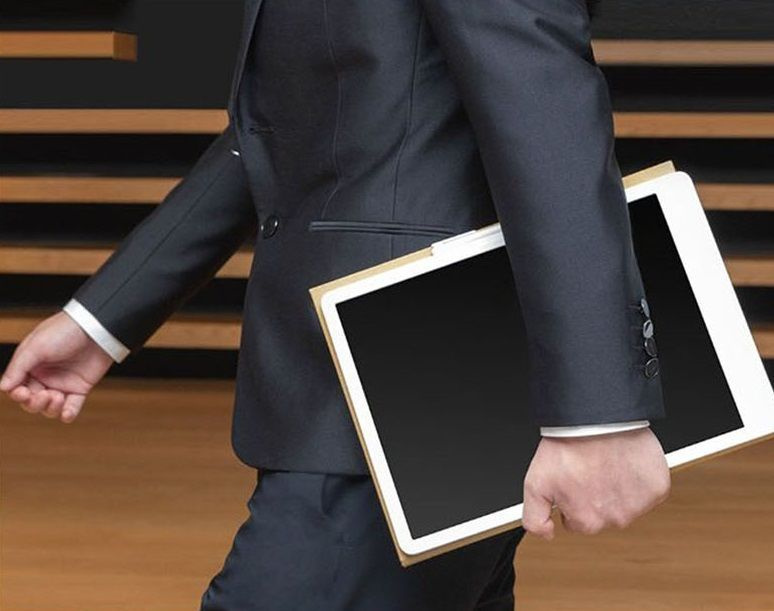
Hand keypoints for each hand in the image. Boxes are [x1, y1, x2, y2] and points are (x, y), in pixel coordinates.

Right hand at [0, 311, 114, 422]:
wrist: (97, 329)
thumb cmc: (65, 331)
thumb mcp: (36, 347)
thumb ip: (18, 367)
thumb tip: (3, 387)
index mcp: (30, 366)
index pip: (16, 388)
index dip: (18, 394)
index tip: (23, 392)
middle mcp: (44, 376)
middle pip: (31, 401)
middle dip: (34, 403)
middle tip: (44, 396)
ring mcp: (63, 383)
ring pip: (49, 408)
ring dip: (50, 408)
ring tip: (58, 397)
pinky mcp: (80, 388)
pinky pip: (71, 407)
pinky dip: (68, 414)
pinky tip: (66, 413)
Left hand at [522, 427, 669, 539]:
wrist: (595, 419)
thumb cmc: (567, 446)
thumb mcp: (535, 483)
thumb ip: (534, 518)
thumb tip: (547, 535)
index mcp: (587, 522)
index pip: (577, 521)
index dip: (572, 499)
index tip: (572, 480)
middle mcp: (615, 520)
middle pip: (603, 514)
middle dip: (595, 494)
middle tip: (588, 468)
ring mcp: (639, 506)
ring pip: (625, 503)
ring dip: (617, 486)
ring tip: (605, 462)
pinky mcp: (657, 489)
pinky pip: (647, 490)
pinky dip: (638, 478)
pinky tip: (624, 462)